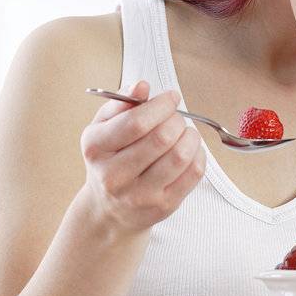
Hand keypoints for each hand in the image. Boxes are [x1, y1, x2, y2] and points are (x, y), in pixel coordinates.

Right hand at [80, 80, 205, 235]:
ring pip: (180, 156)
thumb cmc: (109, 160)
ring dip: (190, 136)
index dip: (160, 106)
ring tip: (185, 132)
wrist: (109, 209)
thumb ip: (121, 104)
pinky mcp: (164, 206)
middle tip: (176, 117)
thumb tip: (142, 86)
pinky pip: (193, 174)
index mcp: (96, 148)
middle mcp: (115, 175)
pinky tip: (191, 150)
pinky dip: (199, 155)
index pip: (135, 123)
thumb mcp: (102, 128)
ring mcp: (141, 194)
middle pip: (161, 138)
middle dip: (176, 120)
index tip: (171, 98)